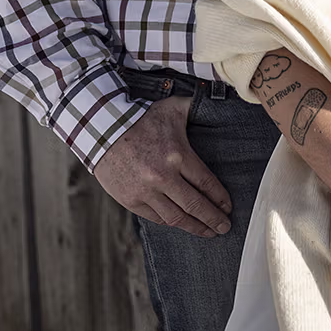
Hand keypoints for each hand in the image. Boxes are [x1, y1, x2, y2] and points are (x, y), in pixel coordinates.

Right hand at [94, 97, 232, 236]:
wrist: (101, 130)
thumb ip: (197, 107)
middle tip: (225, 227)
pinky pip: (155, 217)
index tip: (228, 207)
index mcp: (177, 155)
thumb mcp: (173, 108)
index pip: (206, 184)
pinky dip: (171, 222)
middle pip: (195, 205)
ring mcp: (145, 191)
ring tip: (207, 231)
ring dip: (194, 227)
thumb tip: (218, 100)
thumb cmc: (141, 119)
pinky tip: (182, 223)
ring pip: (175, 217)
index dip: (220, 199)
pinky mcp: (130, 200)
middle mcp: (162, 177)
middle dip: (213, 219)